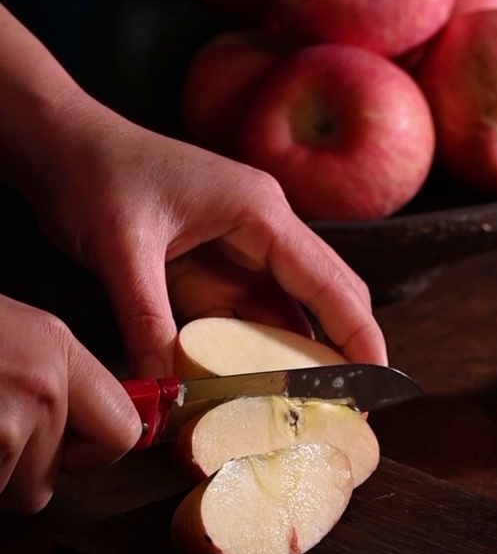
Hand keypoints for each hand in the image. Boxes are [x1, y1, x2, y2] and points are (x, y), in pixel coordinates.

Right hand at [0, 293, 141, 512]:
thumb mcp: (9, 329)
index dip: (90, 452)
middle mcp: (43, 383)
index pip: (121, 429)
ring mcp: (8, 421)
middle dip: (22, 469)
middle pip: (55, 475)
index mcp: (54, 345)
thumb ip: (51, 373)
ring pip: (20, 492)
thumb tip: (79, 422)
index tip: (71, 449)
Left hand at [28, 98, 387, 376]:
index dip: (358, 334)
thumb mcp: (121, 250)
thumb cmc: (97, 174)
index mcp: (259, 211)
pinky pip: (247, 313)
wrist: (62, 142)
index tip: (377, 383)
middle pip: (323, 293)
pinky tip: (257, 386)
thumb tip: (166, 392)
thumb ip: (147, 321)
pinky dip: (255, 350)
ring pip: (287, 309)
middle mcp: (262, 226)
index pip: (328, 280)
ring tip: (310, 411)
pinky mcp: (212, 261)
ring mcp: (239, 244)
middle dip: (343, 348)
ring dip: (298, 356)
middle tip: (352, 409)